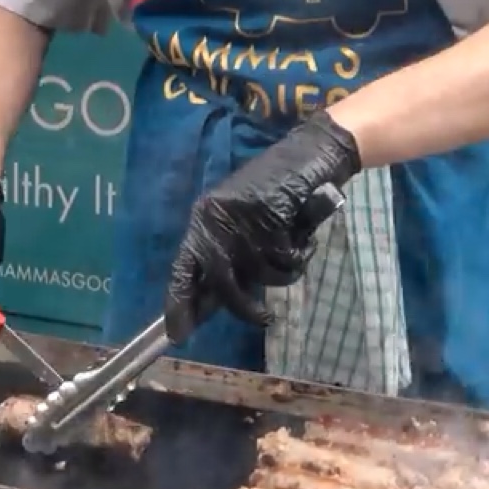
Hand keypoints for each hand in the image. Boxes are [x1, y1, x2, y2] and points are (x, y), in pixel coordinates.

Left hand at [165, 110, 361, 342]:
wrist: (310, 154)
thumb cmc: (277, 190)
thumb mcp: (243, 224)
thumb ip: (229, 258)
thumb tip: (211, 303)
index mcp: (204, 218)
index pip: (184, 266)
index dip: (180, 301)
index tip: (177, 334)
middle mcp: (217, 218)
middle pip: (221, 279)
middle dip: (244, 306)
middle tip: (265, 319)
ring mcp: (244, 217)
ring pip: (260, 272)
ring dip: (284, 272)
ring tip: (294, 250)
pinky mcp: (272, 216)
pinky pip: (286, 259)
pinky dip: (301, 255)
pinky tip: (305, 236)